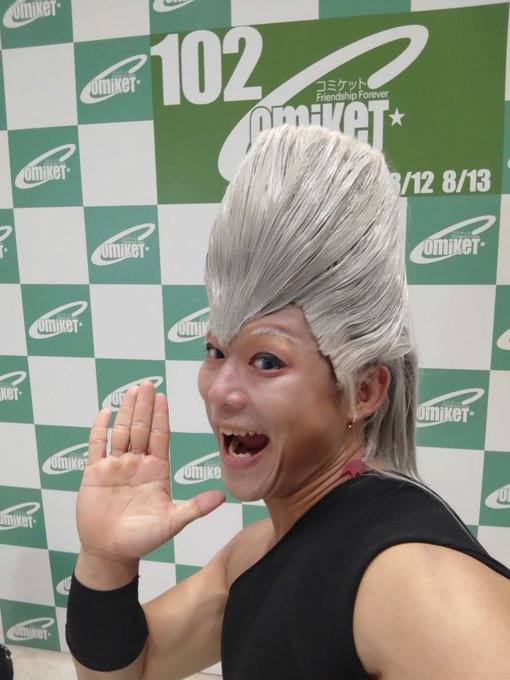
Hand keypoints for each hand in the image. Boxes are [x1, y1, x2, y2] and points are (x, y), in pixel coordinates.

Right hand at [76, 382, 224, 563]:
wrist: (111, 552)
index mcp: (156, 470)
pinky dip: (100, 429)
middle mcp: (137, 463)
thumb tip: (222, 497)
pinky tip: (105, 412)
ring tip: (131, 391)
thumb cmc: (142, 539)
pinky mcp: (95, 473)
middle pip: (141, 428)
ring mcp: (116, 466)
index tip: (163, 396)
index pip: (160, 436)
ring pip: (121, 432)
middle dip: (144, 406)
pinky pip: (97, 446)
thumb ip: (195, 508)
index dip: (161, 416)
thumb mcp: (172, 522)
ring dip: (125, 411)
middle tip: (147, 383)